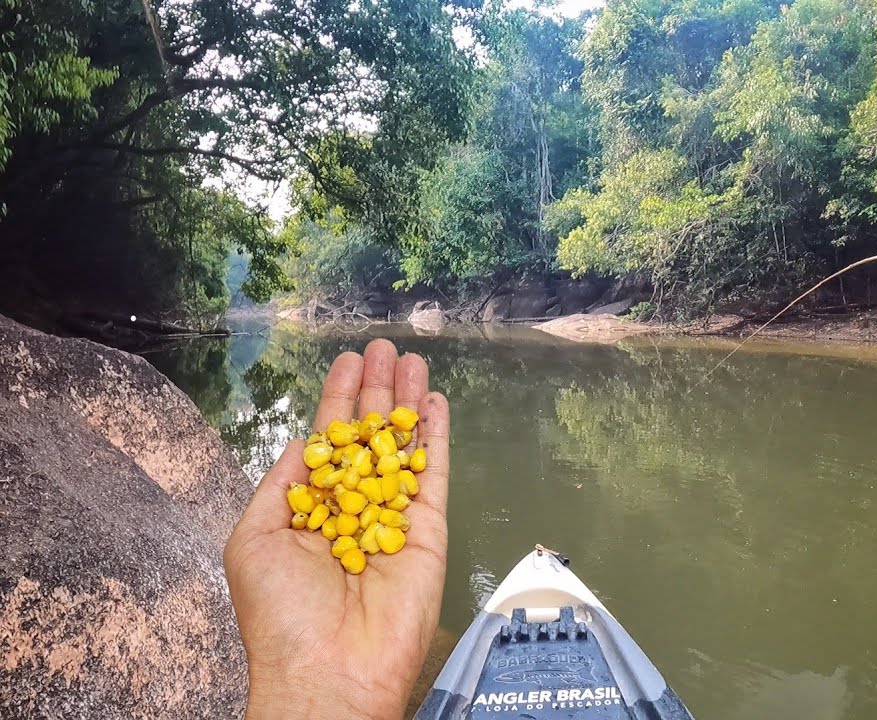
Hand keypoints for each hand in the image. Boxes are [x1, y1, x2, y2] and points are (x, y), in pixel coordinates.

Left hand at [224, 339, 449, 719]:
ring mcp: (393, 518)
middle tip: (383, 346)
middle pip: (369, 436)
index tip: (347, 363)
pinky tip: (437, 403)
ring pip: (404, 447)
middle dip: (375, 390)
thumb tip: (305, 441)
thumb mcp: (256, 537)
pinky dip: (437, 438)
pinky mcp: (429, 532)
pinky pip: (434, 475)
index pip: (328, 443)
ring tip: (412, 359)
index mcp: (310, 512)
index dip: (337, 401)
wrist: (330, 669)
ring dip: (408, 403)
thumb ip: (283, 484)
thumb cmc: (280, 613)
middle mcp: (353, 509)